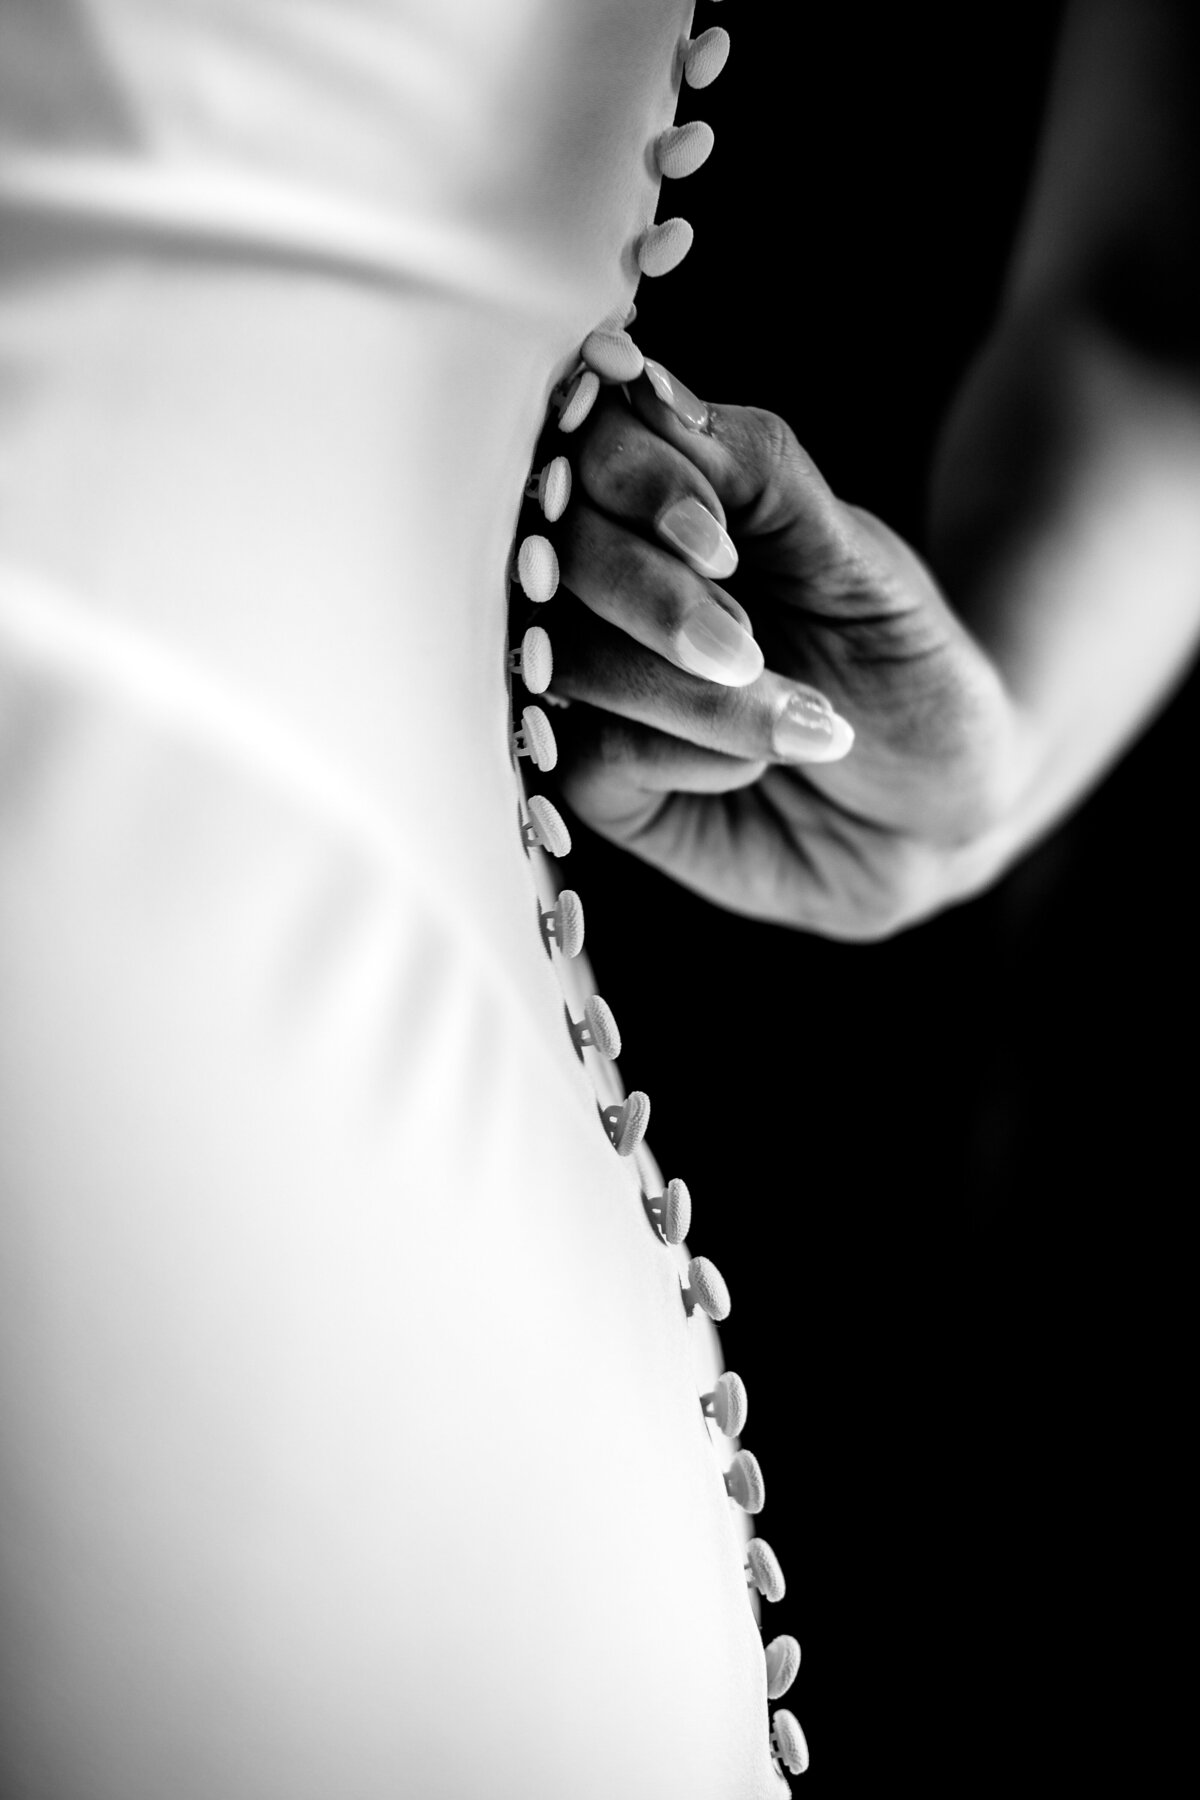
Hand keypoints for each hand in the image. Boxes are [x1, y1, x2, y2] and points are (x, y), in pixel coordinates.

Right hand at [547, 363, 1025, 937]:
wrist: (938, 800)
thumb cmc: (902, 661)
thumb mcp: (858, 557)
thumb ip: (757, 469)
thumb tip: (641, 380)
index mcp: (667, 498)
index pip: (589, 444)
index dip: (637, 481)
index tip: (721, 539)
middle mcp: (610, 580)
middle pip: (557, 550)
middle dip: (657, 599)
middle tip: (750, 649)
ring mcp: (592, 679)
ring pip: (571, 658)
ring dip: (696, 694)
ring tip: (805, 718)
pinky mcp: (592, 779)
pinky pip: (595, 754)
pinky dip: (692, 755)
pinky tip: (754, 766)